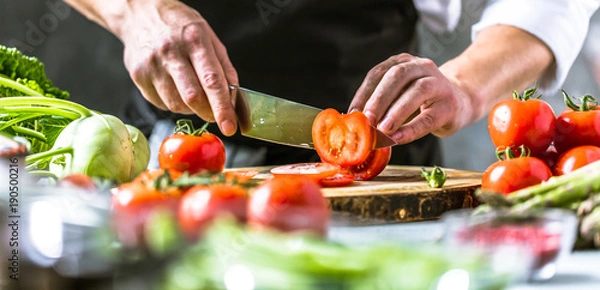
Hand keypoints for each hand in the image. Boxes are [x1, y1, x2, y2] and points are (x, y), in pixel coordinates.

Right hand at [118, 0, 237, 135]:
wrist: (140, 13)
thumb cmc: (179, 26)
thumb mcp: (209, 38)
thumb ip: (224, 68)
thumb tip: (233, 99)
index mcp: (194, 40)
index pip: (212, 81)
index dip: (222, 108)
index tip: (230, 126)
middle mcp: (171, 52)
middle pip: (192, 98)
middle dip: (208, 113)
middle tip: (215, 114)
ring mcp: (151, 65)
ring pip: (176, 105)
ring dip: (191, 108)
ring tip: (193, 93)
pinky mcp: (138, 76)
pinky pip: (161, 104)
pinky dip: (174, 103)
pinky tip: (175, 88)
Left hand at [348, 53, 472, 143]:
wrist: (460, 102)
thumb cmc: (421, 102)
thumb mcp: (399, 96)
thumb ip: (380, 105)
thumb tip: (354, 122)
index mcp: (403, 62)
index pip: (378, 73)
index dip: (364, 92)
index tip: (352, 112)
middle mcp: (422, 67)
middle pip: (397, 76)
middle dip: (379, 98)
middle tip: (366, 119)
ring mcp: (439, 83)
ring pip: (417, 92)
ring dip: (396, 112)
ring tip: (382, 129)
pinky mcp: (450, 104)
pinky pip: (429, 117)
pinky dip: (411, 129)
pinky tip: (398, 138)